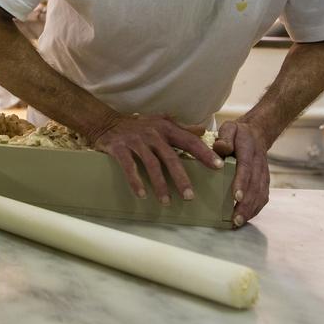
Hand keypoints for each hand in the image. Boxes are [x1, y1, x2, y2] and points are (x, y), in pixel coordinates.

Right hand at [93, 115, 224, 203]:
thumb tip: (203, 131)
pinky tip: (142, 194)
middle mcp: (152, 134)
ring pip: (151, 165)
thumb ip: (181, 128)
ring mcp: (135, 141)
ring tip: (167, 202)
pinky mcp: (119, 148)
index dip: (204, 153)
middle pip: (170, 158)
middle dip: (181, 178)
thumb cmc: (138, 125)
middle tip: (189, 196)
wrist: (106, 122)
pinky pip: (129, 167)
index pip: (189, 141)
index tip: (218, 166)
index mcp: (166, 128)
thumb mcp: (160, 122)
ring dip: (159, 185)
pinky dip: (135, 181)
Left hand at [213, 119, 270, 226]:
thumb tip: (221, 148)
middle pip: (254, 186)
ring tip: (238, 222)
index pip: (246, 167)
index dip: (242, 182)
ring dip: (250, 210)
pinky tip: (245, 218)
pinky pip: (263, 197)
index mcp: (249, 150)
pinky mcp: (264, 181)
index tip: (236, 197)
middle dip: (246, 204)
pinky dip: (255, 209)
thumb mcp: (229, 128)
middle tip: (235, 219)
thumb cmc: (238, 134)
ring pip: (260, 194)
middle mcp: (259, 164)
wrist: (257, 134)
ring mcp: (264, 174)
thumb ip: (225, 137)